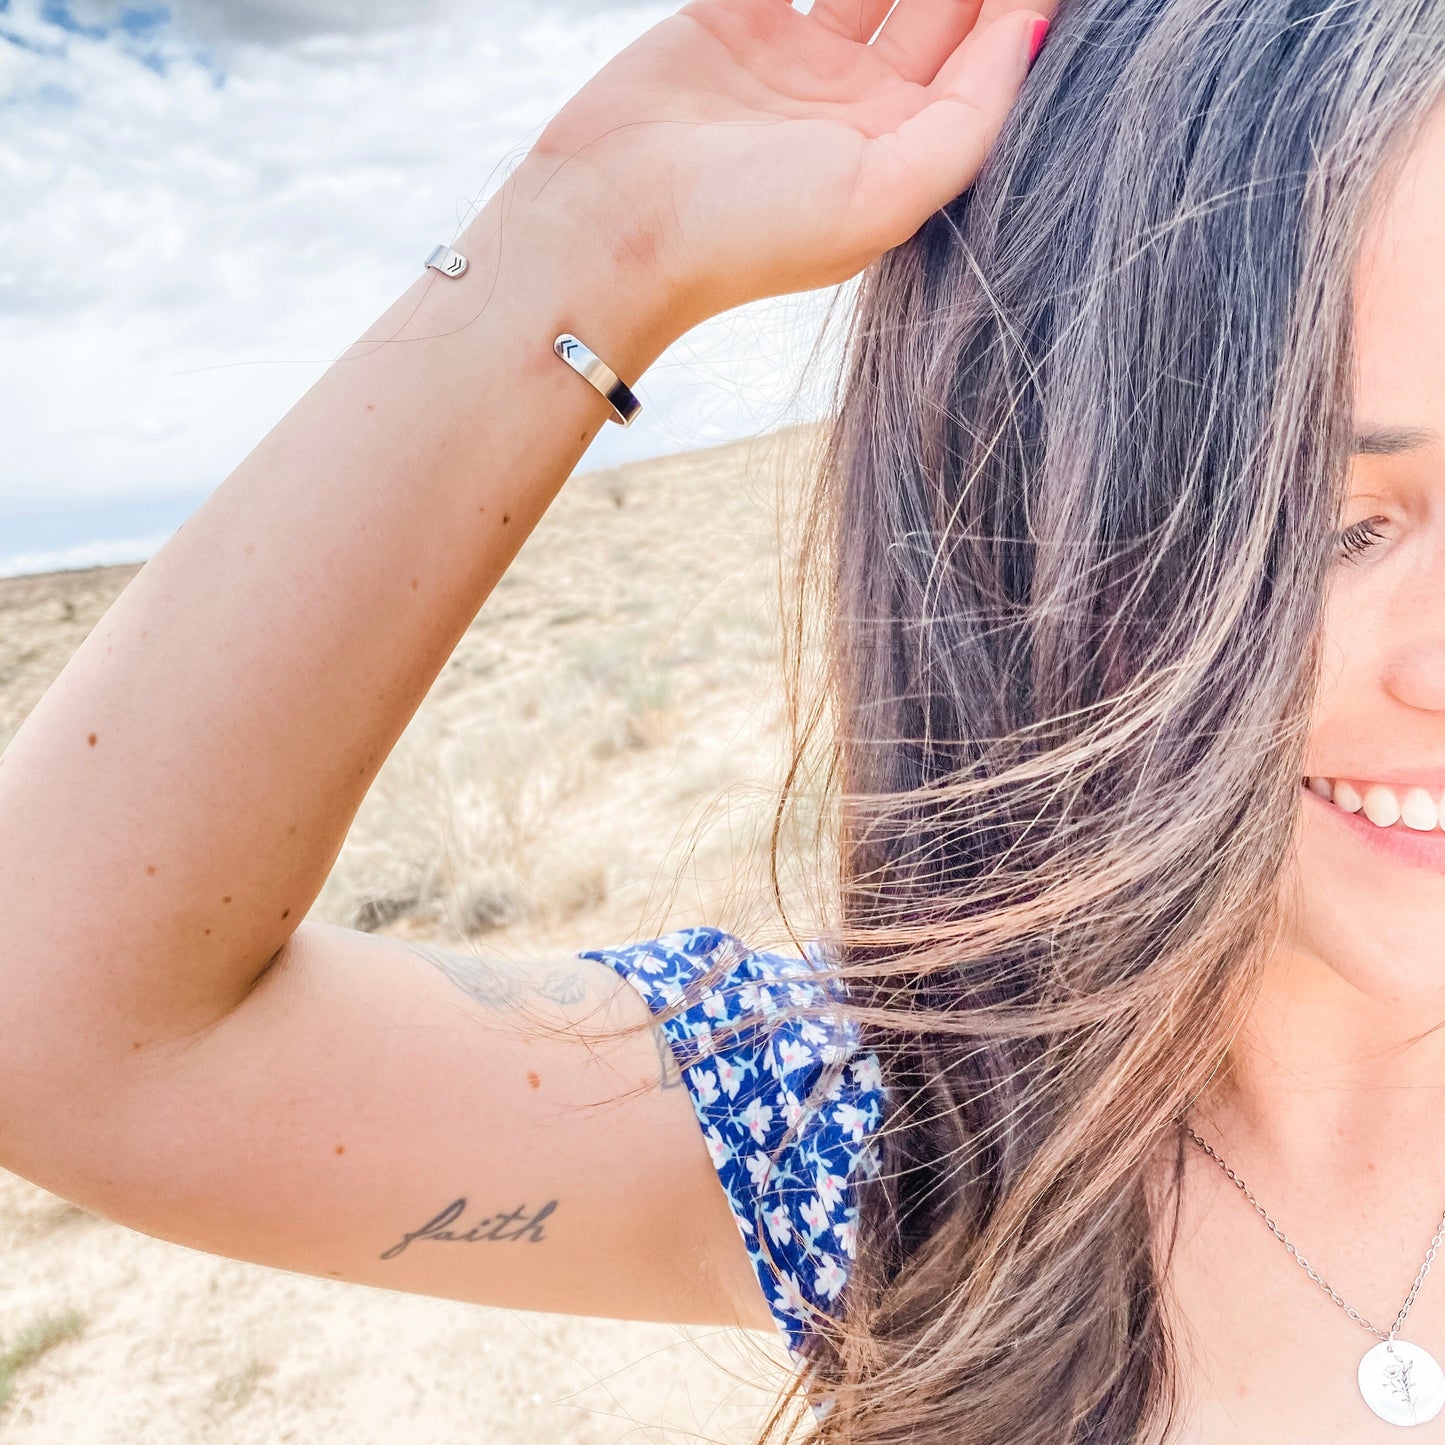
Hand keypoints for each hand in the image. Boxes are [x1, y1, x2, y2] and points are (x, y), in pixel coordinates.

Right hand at [513, 0, 1052, 327]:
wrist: (609, 228)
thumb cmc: (744, 234)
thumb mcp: (881, 200)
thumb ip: (967, 126)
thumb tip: (1030, 36)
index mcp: (900, 154)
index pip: (987, 60)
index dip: (1023, 0)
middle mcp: (857, 108)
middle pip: (943, 7)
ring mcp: (797, 62)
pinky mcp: (735, 21)